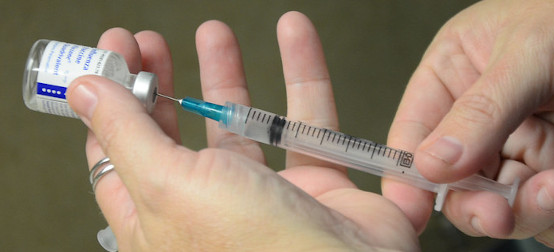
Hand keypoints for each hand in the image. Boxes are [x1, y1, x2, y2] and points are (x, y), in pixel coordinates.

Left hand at [67, 12, 419, 250]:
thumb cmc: (253, 249)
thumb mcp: (170, 186)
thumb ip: (125, 135)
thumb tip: (84, 91)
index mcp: (158, 223)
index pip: (115, 157)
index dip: (108, 104)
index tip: (111, 54)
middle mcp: (206, 212)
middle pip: (173, 138)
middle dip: (158, 84)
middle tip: (150, 42)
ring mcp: (261, 198)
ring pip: (237, 125)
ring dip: (226, 74)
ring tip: (214, 33)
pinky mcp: (311, 186)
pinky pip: (305, 121)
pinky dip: (304, 75)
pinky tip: (295, 36)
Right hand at [384, 0, 553, 248]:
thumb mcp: (533, 52)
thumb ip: (480, 112)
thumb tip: (431, 164)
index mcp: (460, 75)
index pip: (415, 133)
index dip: (409, 173)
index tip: (412, 206)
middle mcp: (488, 120)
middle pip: (456, 184)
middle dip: (477, 205)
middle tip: (497, 212)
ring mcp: (530, 151)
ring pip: (504, 211)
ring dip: (532, 210)